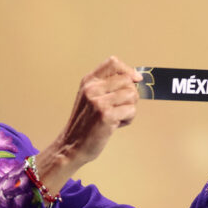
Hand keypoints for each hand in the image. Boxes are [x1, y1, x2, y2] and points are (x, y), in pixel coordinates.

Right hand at [35, 56, 141, 193]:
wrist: (72, 145)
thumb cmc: (86, 123)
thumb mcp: (90, 97)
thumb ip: (107, 85)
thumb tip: (136, 78)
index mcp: (88, 81)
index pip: (113, 62)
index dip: (128, 70)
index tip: (135, 79)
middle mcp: (92, 88)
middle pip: (128, 80)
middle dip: (131, 95)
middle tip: (119, 107)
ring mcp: (98, 101)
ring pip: (132, 94)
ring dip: (130, 108)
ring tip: (117, 116)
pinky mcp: (106, 115)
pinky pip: (131, 110)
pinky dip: (128, 119)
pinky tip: (116, 125)